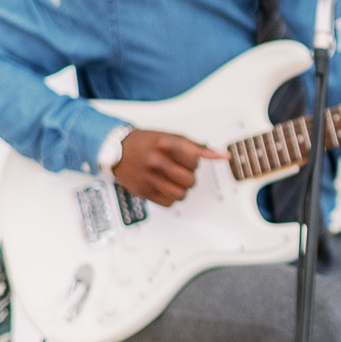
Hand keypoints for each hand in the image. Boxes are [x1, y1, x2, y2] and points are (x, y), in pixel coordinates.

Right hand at [112, 130, 226, 206]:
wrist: (116, 149)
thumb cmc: (146, 142)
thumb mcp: (171, 137)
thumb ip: (198, 147)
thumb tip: (224, 155)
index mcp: (167, 144)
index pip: (196, 161)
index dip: (194, 161)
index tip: (186, 159)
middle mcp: (157, 161)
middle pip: (190, 180)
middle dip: (189, 177)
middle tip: (179, 171)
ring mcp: (149, 177)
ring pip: (181, 194)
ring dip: (181, 189)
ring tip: (173, 181)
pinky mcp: (143, 191)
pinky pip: (168, 203)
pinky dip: (170, 198)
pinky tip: (164, 187)